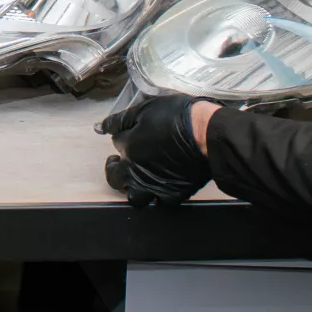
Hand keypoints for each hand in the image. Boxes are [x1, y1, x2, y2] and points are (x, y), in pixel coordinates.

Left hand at [100, 94, 217, 206]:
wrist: (207, 133)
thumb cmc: (179, 117)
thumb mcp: (146, 109)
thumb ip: (122, 120)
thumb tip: (103, 125)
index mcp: (129, 148)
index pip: (115, 145)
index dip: (120, 138)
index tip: (125, 135)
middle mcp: (137, 171)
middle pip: (115, 178)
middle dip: (115, 169)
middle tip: (119, 162)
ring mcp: (155, 185)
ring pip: (135, 197)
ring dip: (133, 187)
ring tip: (138, 177)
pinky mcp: (173, 193)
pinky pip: (160, 202)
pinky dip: (158, 195)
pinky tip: (161, 185)